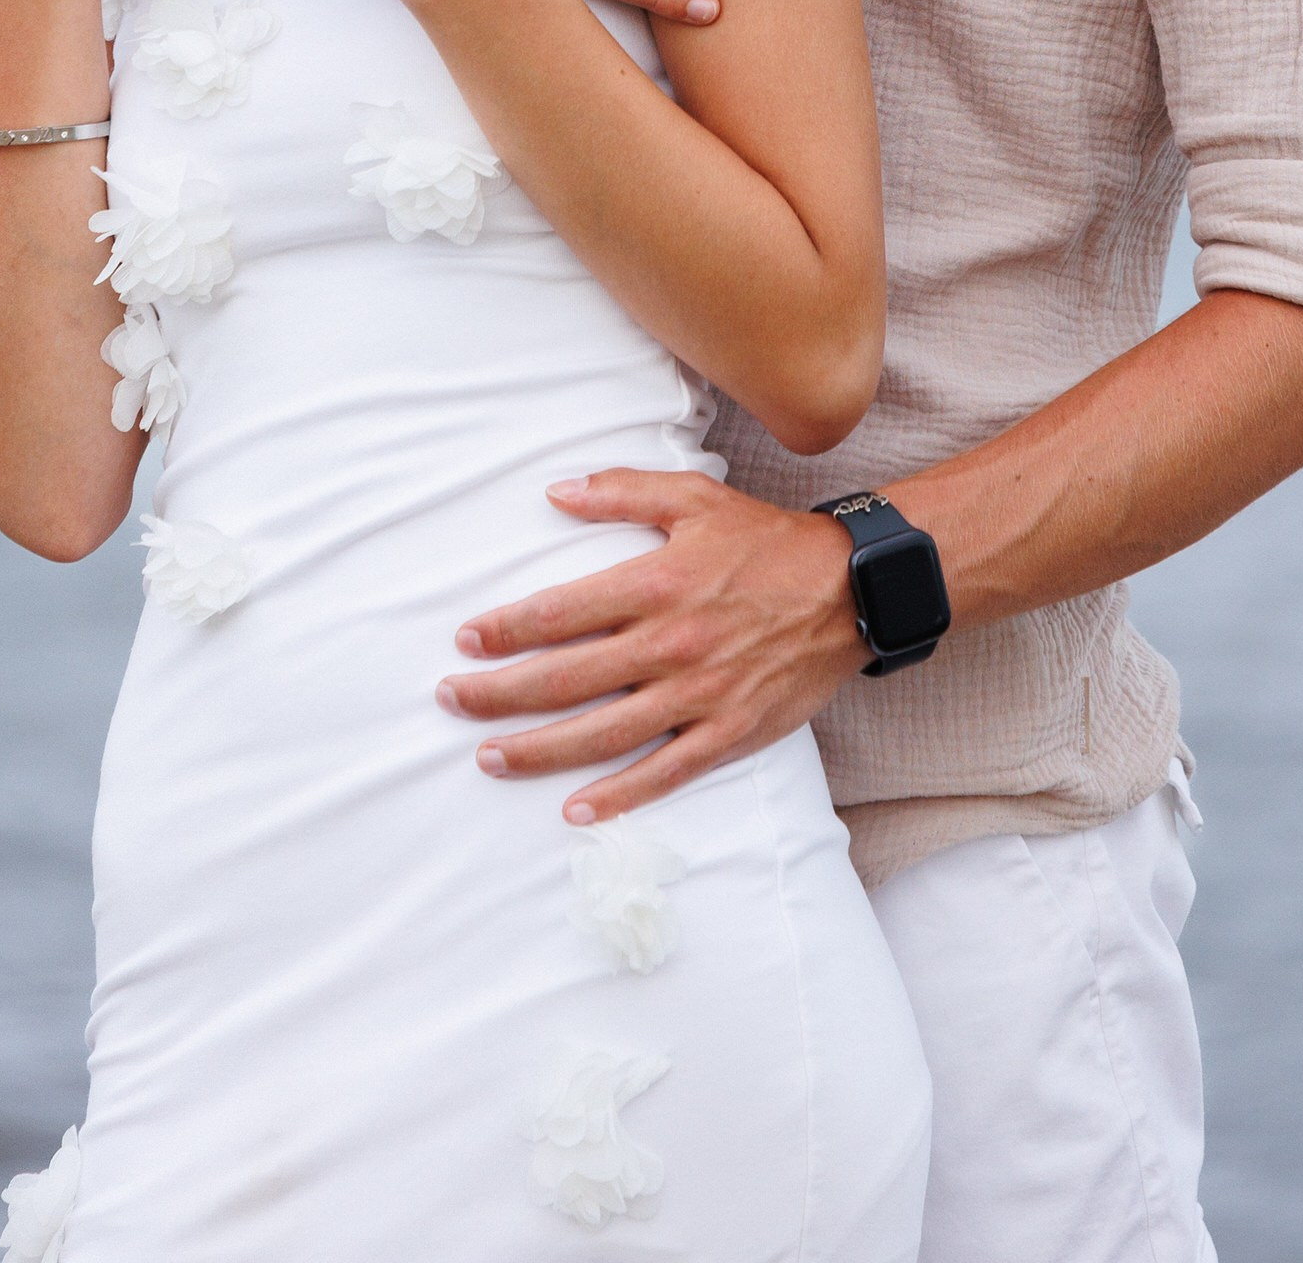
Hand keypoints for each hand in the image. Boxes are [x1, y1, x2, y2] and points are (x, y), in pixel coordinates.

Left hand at [436, 472, 865, 821]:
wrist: (851, 591)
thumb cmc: (765, 540)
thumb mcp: (694, 496)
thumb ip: (621, 491)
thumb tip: (554, 492)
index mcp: (657, 582)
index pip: (561, 612)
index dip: (506, 628)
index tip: (465, 640)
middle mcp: (671, 643)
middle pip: (566, 679)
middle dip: (499, 693)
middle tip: (451, 701)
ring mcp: (699, 695)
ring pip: (602, 733)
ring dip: (539, 750)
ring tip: (490, 756)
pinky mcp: (728, 732)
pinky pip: (664, 773)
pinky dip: (619, 797)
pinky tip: (576, 811)